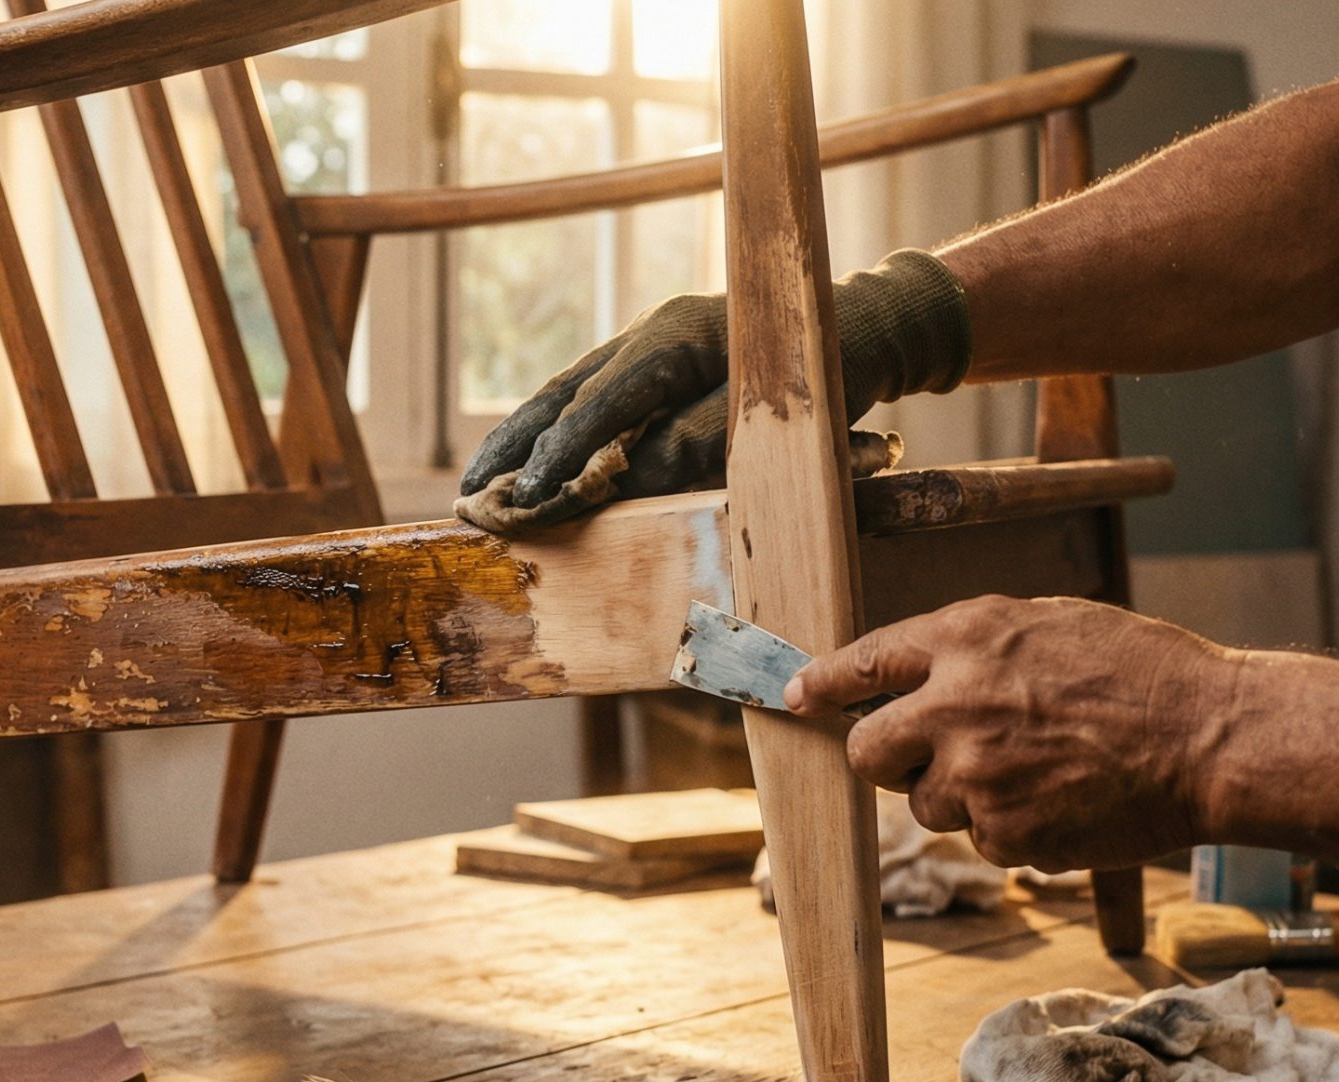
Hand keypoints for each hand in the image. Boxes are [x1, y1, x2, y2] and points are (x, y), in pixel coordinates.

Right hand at [456, 249, 969, 531]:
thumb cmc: (830, 374)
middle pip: (565, 391)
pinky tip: (526, 466)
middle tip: (469, 494)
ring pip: (569, 393)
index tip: (525, 497)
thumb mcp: (774, 417)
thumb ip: (701, 443)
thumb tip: (626, 476)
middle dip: (515, 446)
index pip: (603, 400)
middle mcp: (654, 332)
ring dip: (521, 441)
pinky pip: (591, 400)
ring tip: (478, 484)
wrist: (870, 327)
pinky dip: (554, 434)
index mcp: (679, 335)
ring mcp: (651, 344)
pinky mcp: (657, 366)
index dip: (560, 453)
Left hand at [784, 597, 1238, 870]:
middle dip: (886, 761)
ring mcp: (976, 777)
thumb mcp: (1051, 625)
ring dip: (964, 795)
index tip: (798, 698)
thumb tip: (915, 673)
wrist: (1211, 740)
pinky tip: (1062, 800)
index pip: (863, 662)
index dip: (823, 685)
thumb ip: (975, 648)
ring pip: (927, 803)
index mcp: (967, 640)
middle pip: (868, 753)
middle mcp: (955, 706)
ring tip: (1038, 769)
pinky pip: (981, 839)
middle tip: (928, 758)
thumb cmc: (1144, 674)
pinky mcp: (1004, 835)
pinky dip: (1012, 828)